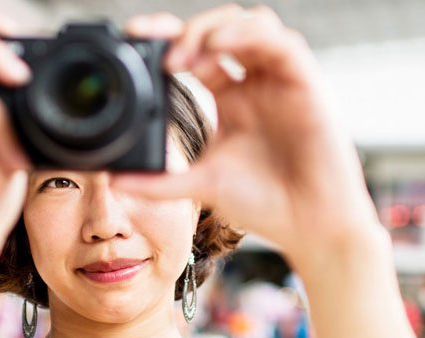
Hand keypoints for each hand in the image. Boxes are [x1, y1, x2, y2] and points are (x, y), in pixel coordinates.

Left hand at [114, 5, 381, 268]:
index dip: (167, 39)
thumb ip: (159, 183)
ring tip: (185, 56)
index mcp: (229, 99)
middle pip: (221, 29)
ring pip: (252, 25)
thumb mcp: (201, 186)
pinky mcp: (306, 85)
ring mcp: (279, 82)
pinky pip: (282, 43)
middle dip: (188, 31)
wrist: (309, 226)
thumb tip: (114, 181)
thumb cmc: (265, 204)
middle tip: (162, 56)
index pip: (196, 54)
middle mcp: (254, 84)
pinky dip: (249, 36)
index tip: (136, 38)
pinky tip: (221, 47)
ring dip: (215, 29)